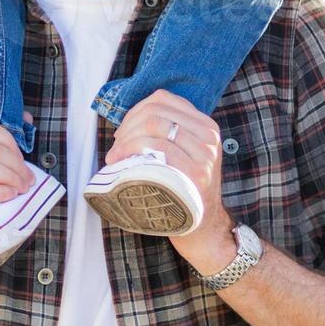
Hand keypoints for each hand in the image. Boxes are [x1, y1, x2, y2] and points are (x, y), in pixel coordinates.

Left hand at [105, 90, 234, 266]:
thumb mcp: (187, 153)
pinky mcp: (195, 172)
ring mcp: (204, 153)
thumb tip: (130, 119)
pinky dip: (132, 150)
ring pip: (154, 124)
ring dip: (126, 138)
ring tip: (116, 156)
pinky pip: (158, 147)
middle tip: (117, 147)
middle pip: (154, 110)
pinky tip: (121, 162)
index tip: (124, 132)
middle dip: (127, 126)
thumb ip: (169, 132)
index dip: (135, 111)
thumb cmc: (184, 188)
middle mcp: (208, 135)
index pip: (162, 99)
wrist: (204, 226)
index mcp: (205, 125)